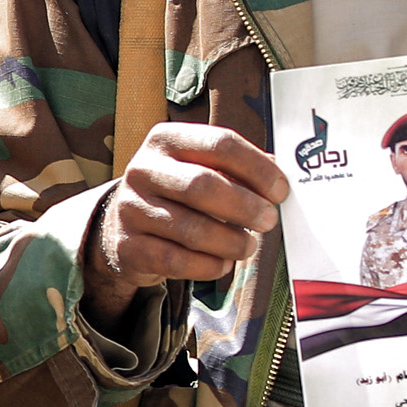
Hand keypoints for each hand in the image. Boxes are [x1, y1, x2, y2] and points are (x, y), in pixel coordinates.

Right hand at [86, 122, 283, 323]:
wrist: (124, 225)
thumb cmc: (177, 194)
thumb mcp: (200, 167)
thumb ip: (238, 168)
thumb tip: (282, 178)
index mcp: (166, 139)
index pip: (219, 144)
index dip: (257, 169)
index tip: (281, 191)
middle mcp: (143, 169)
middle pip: (203, 185)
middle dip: (245, 207)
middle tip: (268, 221)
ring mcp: (131, 209)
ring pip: (192, 229)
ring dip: (231, 242)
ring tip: (248, 246)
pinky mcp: (128, 246)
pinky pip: (177, 261)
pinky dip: (209, 266)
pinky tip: (223, 263)